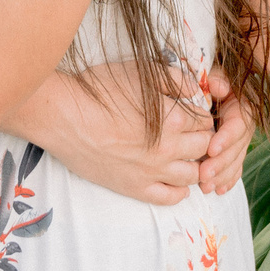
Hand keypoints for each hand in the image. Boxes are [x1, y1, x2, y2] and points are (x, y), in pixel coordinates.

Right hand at [10, 63, 211, 204]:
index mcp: (174, 118)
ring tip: (184, 156)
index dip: (202, 115)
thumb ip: (174, 78)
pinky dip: (179, 191)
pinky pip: (170, 197)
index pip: (205, 121)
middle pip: (204, 148)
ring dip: (195, 165)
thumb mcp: (139, 72)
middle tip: (192, 133)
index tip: (194, 113)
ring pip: (192, 175)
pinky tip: (174, 180)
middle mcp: (169, 148)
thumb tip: (197, 90)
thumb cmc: (98, 89)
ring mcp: (153, 171)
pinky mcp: (135, 188)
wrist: (64, 116)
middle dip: (202, 139)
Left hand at [196, 71, 252, 194]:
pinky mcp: (234, 150)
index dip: (226, 138)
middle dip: (221, 164)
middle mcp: (245, 127)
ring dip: (222, 176)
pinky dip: (228, 179)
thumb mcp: (218, 73)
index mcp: (243, 108)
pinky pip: (235, 167)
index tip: (211, 148)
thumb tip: (219, 86)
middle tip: (204, 175)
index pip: (238, 126)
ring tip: (206, 187)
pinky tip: (219, 190)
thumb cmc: (217, 78)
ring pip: (235, 161)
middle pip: (237, 149)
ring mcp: (241, 140)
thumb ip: (218, 79)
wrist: (228, 84)